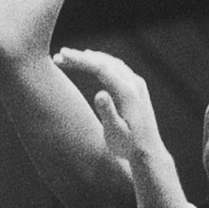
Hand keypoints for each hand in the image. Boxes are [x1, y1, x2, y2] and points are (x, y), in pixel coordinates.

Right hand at [53, 46, 165, 166]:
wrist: (149, 152)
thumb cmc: (128, 147)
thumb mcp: (115, 133)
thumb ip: (107, 112)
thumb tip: (100, 93)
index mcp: (127, 92)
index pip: (100, 68)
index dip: (79, 60)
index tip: (61, 56)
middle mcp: (134, 83)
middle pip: (104, 62)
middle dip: (80, 57)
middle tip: (59, 55)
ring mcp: (137, 84)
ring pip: (110, 63)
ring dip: (90, 58)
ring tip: (69, 57)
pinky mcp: (137, 87)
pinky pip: (117, 68)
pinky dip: (101, 63)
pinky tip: (91, 62)